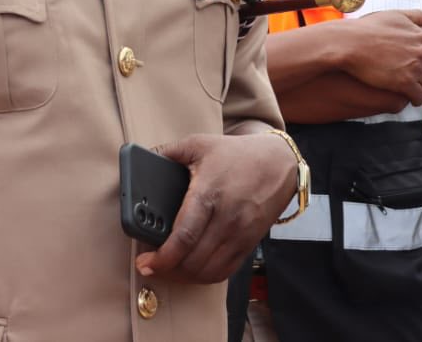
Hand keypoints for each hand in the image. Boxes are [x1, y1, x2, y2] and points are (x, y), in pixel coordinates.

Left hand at [135, 133, 296, 283]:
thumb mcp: (200, 144)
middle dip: (167, 269)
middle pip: (193, 260)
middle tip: (150, 266)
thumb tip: (143, 155)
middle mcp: (227, 218)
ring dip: (184, 277)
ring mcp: (240, 234)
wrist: (279, 162)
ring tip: (168, 269)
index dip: (163, 257)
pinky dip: (205, 277)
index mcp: (209, 193)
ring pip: (208, 271)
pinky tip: (192, 271)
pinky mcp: (249, 243)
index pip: (184, 236)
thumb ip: (168, 150)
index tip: (145, 262)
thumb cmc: (237, 154)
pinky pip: (225, 272)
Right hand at [340, 9, 421, 104]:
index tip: (420, 62)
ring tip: (412, 88)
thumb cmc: (370, 28)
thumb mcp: (396, 16)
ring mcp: (414, 68)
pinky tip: (409, 98)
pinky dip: (416, 99)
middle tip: (415, 76)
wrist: (350, 43)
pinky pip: (419, 96)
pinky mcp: (404, 83)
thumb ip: (420, 16)